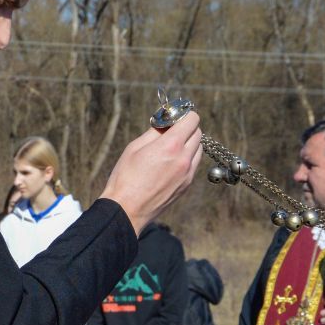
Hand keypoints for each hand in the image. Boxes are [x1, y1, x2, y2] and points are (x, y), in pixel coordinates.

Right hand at [98, 111, 202, 234]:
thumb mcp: (135, 147)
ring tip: (170, 149)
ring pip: (198, 149)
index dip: (183, 115)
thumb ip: (155, 132)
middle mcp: (184, 159)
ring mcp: (188, 174)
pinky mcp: (186, 185)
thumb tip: (166, 122)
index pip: (192, 120)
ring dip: (189, 143)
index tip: (173, 118)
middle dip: (186, 128)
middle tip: (170, 132)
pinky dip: (187, 158)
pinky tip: (170, 163)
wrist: (127, 209)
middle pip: (198, 133)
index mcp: (171, 146)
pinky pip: (193, 164)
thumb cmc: (126, 177)